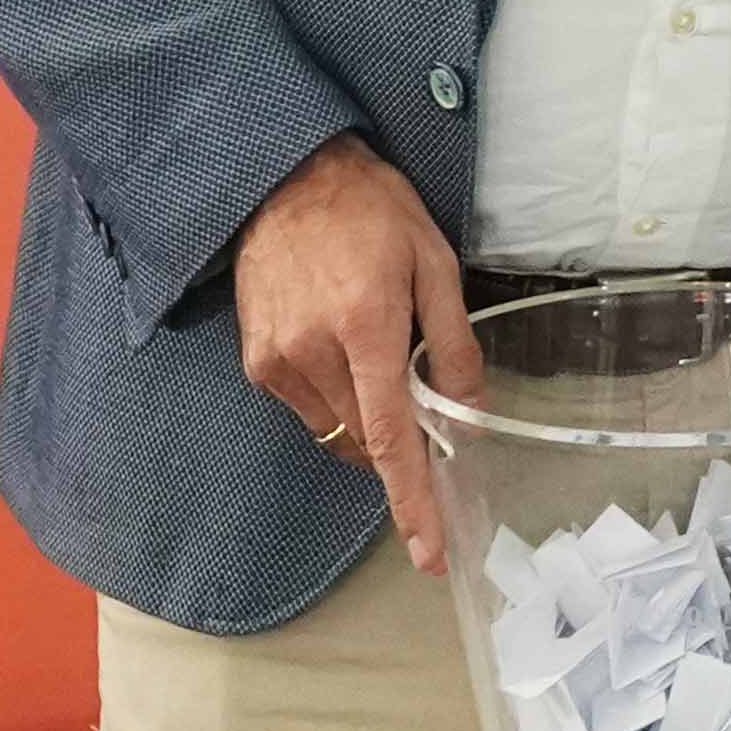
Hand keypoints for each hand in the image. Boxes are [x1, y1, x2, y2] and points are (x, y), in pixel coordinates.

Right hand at [233, 136, 483, 571]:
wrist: (286, 177)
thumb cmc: (373, 212)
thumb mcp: (435, 265)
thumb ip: (455, 345)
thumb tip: (474, 414)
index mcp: (366, 328)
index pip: (393, 438)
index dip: (413, 501)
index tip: (428, 552)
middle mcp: (314, 353)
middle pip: (368, 441)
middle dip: (401, 439)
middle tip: (421, 387)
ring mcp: (277, 361)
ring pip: (338, 430)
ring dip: (367, 415)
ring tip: (373, 346)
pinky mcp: (255, 361)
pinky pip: (308, 407)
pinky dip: (336, 396)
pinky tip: (340, 343)